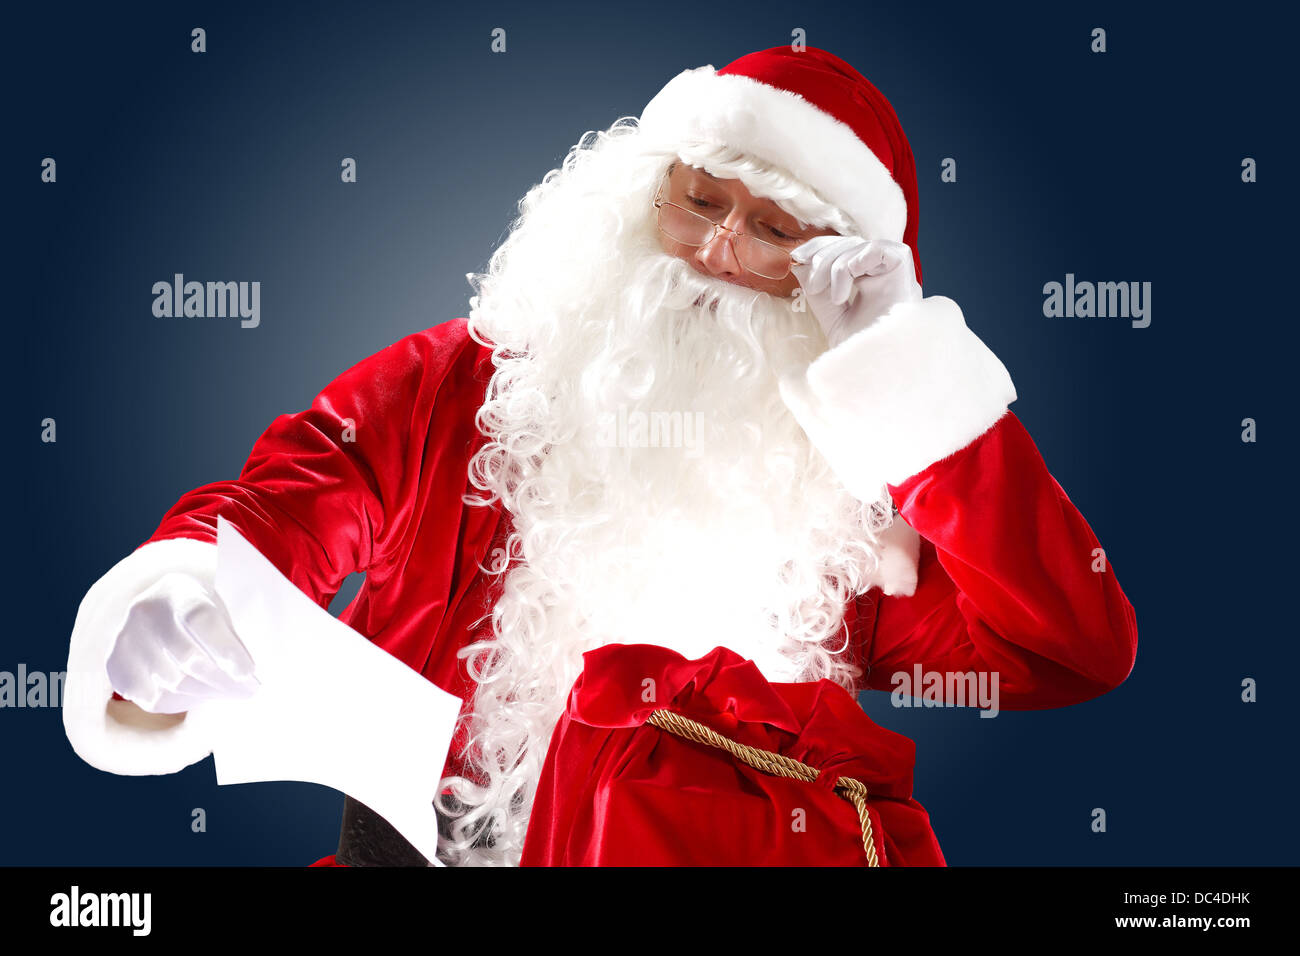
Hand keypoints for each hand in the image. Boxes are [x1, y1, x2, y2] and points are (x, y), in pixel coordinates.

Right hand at [106, 571, 259, 713]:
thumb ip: (230, 641)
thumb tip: (245, 681)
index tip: (248, 672)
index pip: (200, 619)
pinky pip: (154, 699)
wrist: (156, 607)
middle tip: (249, 690)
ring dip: (208, 693)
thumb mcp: (218, 611)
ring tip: (229, 691)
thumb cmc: (198, 612)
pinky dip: (183, 703)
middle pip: (188, 658)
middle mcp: (144, 612)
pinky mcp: (116, 666)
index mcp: (178, 591)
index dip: (225, 650)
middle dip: (224, 681)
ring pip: (173, 684)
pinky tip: (199, 694)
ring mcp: (125, 639)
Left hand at [789, 236, 921, 348]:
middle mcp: (882, 274)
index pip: (842, 251)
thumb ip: (818, 293)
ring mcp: (894, 272)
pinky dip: (858, 261)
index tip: (796, 259)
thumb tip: (799, 264)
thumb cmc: (863, 352)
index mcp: (868, 283)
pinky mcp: (905, 270)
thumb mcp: (833, 319)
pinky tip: (851, 285)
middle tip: (813, 286)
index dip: (818, 248)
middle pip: (848, 244)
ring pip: (859, 246)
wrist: (882, 369)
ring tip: (836, 299)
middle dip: (823, 258)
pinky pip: (879, 248)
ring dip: (836, 267)